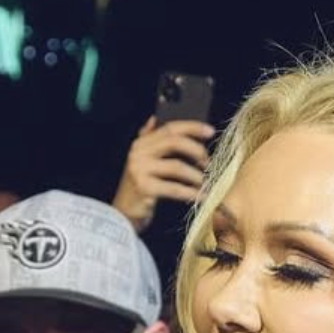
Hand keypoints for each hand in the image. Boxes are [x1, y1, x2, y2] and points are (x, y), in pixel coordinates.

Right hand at [111, 116, 213, 231]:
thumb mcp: (142, 161)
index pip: (170, 128)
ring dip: (196, 175)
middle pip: (174, 142)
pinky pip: (175, 188)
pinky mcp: (144, 188)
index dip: (192, 127)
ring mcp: (140, 170)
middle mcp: (139, 153)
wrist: (123, 214)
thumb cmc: (139, 188)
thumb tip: (154, 119)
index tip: (210, 131)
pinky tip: (201, 196)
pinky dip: (191, 193)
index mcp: (141, 143)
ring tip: (205, 183)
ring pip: (177, 166)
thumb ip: (148, 139)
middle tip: (208, 163)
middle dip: (197, 150)